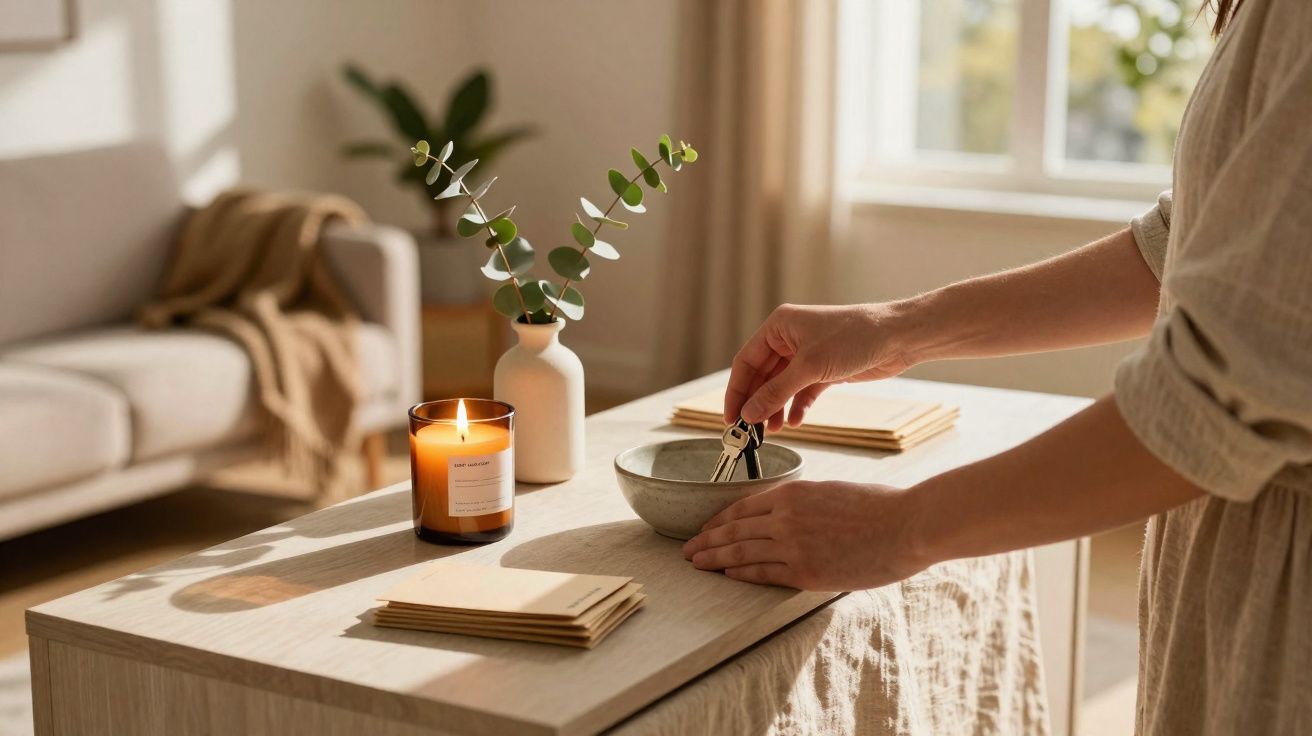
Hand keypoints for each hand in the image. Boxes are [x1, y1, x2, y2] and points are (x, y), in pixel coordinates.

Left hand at [681, 480, 932, 590]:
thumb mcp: (833, 492)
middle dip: (707, 540)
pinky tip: (726, 574)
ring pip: (741, 551)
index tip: (707, 528)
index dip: (720, 519)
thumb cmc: (880, 506)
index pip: (743, 506)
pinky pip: (762, 573)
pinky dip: (740, 573)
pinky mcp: (805, 571)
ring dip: (714, 558)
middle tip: (687, 550)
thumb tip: (788, 514)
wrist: (907, 525)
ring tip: (696, 563)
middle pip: (734, 529)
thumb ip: (806, 503)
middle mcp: (785, 516)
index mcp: (793, 492)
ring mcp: (793, 545)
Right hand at [724, 302, 919, 428]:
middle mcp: (789, 339)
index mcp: (779, 326)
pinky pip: (801, 392)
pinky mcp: (824, 369)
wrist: (897, 337)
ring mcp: (807, 355)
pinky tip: (794, 422)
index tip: (731, 418)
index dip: (736, 391)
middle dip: (756, 403)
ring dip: (775, 408)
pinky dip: (796, 406)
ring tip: (772, 431)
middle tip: (749, 431)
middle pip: (762, 376)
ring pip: (781, 386)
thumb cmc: (854, 337)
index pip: (746, 362)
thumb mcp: (809, 367)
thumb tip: (749, 414)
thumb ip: (776, 392)